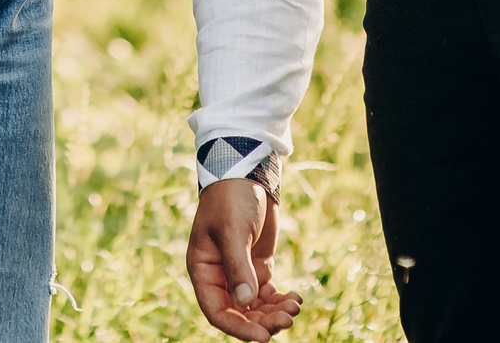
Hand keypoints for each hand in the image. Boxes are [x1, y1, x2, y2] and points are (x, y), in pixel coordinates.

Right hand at [187, 179, 303, 339]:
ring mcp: (240, 273)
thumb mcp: (233, 231)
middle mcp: (219, 276)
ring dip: (275, 312)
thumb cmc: (231, 199)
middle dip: (263, 320)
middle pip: (239, 313)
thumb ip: (238, 267)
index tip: (263, 337)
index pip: (217, 311)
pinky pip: (268, 294)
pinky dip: (281, 300)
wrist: (247, 174)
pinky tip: (296, 297)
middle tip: (287, 319)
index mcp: (203, 270)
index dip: (238, 327)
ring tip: (295, 306)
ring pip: (256, 307)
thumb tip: (246, 302)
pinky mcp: (258, 267)